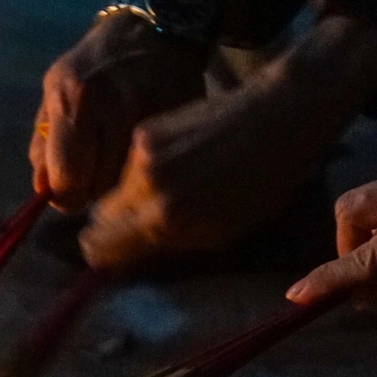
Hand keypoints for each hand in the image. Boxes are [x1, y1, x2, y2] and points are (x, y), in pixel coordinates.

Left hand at [29, 11, 207, 211]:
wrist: (154, 28)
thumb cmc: (93, 65)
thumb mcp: (55, 92)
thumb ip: (44, 145)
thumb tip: (45, 191)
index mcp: (75, 101)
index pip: (67, 178)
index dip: (64, 194)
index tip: (67, 188)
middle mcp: (114, 108)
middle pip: (98, 188)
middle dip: (91, 188)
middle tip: (94, 169)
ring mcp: (151, 115)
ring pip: (127, 184)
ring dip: (119, 182)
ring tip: (118, 157)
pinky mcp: (179, 121)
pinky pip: (157, 167)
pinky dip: (147, 169)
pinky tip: (144, 150)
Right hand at [79, 14, 376, 274]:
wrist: (275, 118)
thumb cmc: (261, 185)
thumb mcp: (220, 231)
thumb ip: (169, 244)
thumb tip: (129, 259)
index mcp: (166, 217)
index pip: (102, 247)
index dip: (105, 256)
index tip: (115, 258)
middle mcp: (145, 185)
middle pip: (101, 218)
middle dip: (115, 227)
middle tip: (143, 227)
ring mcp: (141, 153)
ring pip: (116, 190)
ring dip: (133, 197)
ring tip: (173, 190)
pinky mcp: (145, 130)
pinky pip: (130, 165)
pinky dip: (145, 172)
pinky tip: (178, 164)